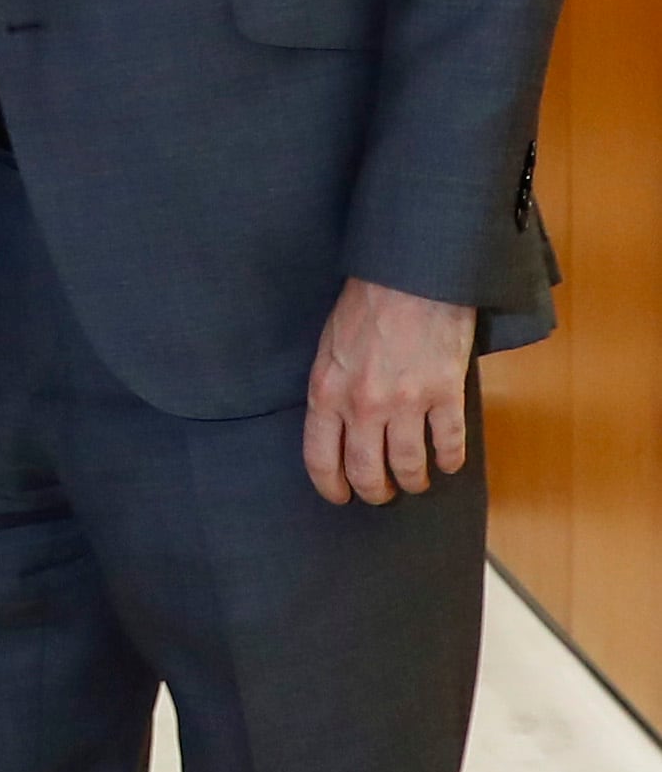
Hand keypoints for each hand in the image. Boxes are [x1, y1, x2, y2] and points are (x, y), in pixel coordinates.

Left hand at [304, 276, 475, 506]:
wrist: (410, 275)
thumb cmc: (364, 304)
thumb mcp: (329, 347)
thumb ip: (333, 389)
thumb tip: (339, 426)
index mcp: (326, 392)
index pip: (320, 458)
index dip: (331, 486)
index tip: (340, 496)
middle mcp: (363, 405)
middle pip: (367, 471)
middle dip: (374, 491)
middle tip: (381, 494)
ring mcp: (406, 402)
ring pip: (409, 465)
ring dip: (413, 480)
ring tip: (415, 481)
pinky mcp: (445, 394)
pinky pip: (449, 443)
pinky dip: (449, 460)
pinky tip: (448, 463)